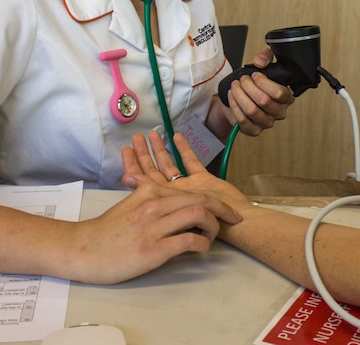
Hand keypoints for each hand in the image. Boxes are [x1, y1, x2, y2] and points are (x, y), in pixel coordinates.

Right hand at [70, 165, 240, 283]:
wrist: (83, 249)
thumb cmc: (107, 231)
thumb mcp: (129, 205)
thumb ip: (150, 198)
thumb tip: (172, 202)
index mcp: (150, 191)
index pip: (191, 191)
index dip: (214, 200)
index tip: (226, 208)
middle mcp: (154, 203)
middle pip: (200, 199)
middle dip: (223, 209)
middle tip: (234, 219)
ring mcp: (154, 225)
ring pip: (198, 215)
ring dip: (214, 226)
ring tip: (214, 235)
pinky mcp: (153, 248)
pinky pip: (189, 241)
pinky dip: (202, 244)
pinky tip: (201, 250)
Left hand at [121, 132, 250, 211]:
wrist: (234, 223)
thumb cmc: (201, 224)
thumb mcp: (168, 210)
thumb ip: (148, 192)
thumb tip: (126, 178)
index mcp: (162, 200)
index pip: (143, 180)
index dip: (133, 164)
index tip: (125, 148)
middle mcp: (172, 192)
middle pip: (154, 170)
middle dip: (144, 154)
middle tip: (136, 137)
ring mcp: (188, 185)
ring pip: (170, 164)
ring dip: (161, 150)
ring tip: (152, 134)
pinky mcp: (204, 180)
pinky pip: (191, 162)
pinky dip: (184, 149)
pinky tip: (177, 136)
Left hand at [222, 47, 295, 135]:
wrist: (243, 98)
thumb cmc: (256, 83)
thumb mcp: (264, 64)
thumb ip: (266, 56)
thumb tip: (259, 62)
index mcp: (287, 97)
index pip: (279, 93)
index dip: (264, 82)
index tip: (255, 75)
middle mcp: (279, 112)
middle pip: (264, 101)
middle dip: (248, 87)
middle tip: (242, 79)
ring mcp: (267, 123)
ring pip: (252, 110)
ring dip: (239, 95)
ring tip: (235, 86)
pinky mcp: (254, 130)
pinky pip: (242, 120)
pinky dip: (234, 106)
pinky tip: (232, 96)